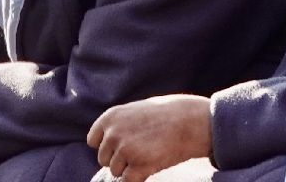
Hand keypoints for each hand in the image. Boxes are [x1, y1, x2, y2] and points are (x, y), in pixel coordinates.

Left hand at [87, 94, 211, 181]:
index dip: (108, 145)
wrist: (192, 121)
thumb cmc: (169, 113)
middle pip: (104, 159)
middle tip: (141, 149)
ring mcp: (125, 150)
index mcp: (111, 117)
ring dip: (130, 168)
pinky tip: (152, 164)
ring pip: (116, 171)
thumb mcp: (138, 109)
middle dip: (119, 158)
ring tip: (150, 154)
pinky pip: (128, 181)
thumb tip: (109, 141)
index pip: (93, 140)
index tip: (122, 145)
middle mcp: (113, 133)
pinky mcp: (138, 166)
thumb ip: (121, 123)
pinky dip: (139, 177)